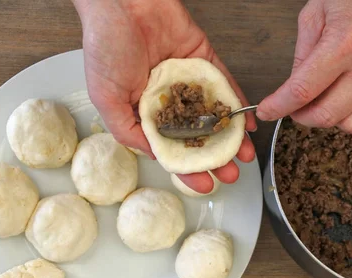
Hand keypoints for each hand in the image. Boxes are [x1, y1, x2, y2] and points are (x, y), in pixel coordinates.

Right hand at [71, 0, 256, 192]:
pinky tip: (246, 123)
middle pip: (198, 135)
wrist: (121, 1)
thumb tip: (155, 154)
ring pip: (214, 114)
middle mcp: (169, 99)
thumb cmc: (105, 46)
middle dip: (216, 157)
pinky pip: (224, 84)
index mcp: (144, 112)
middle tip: (232, 173)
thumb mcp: (106, 99)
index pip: (170, 148)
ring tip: (245, 155)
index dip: (188, 169)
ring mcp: (188, 80)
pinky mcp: (204, 59)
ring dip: (231, 136)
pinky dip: (236, 103)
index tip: (205, 184)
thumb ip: (129, 130)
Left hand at [256, 0, 351, 132]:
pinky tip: (337, 97)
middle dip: (301, 116)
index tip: (266, 111)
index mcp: (345, 44)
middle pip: (326, 115)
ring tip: (316, 102)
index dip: (279, 106)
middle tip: (291, 107)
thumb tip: (292, 89)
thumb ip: (302, 56)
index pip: (303, 91)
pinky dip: (348, 114)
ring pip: (349, 124)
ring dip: (327, 119)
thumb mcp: (315, 14)